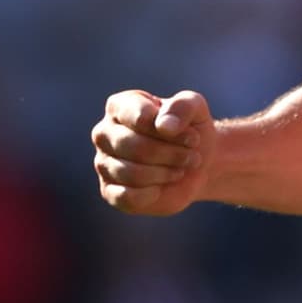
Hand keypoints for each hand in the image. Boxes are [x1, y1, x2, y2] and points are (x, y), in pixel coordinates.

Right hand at [92, 89, 212, 215]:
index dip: (170, 129)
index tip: (193, 137)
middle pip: (134, 146)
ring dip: (165, 172)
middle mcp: (104, 133)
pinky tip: (163, 186)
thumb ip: (182, 106)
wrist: (197, 165)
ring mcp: (103, 163)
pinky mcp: (109, 191)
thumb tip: (162, 126)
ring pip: (131, 173)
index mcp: (120, 106)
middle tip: (192, 156)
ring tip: (182, 168)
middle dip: (170, 153)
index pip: (137, 116)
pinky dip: (152, 193)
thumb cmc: (190, 130)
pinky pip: (126, 196)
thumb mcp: (195, 108)